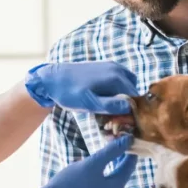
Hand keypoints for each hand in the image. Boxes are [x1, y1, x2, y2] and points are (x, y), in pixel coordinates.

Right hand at [20, 134, 136, 187]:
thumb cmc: (72, 182)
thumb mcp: (93, 163)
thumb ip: (112, 151)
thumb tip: (129, 139)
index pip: (130, 164)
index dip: (129, 148)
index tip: (124, 134)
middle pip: (123, 171)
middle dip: (120, 154)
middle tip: (113, 138)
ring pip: (115, 177)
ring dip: (113, 162)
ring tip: (107, 148)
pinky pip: (107, 183)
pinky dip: (106, 172)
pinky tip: (99, 163)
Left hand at [24, 61, 138, 114]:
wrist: (52, 79)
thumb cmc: (69, 93)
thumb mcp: (89, 103)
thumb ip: (110, 105)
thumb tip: (129, 106)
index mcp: (116, 77)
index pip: (135, 97)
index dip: (131, 111)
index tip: (122, 121)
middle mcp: (117, 69)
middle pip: (133, 91)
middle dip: (127, 104)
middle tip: (113, 116)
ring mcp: (111, 66)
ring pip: (127, 86)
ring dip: (122, 97)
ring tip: (108, 108)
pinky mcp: (105, 67)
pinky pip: (119, 80)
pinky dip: (117, 90)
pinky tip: (104, 98)